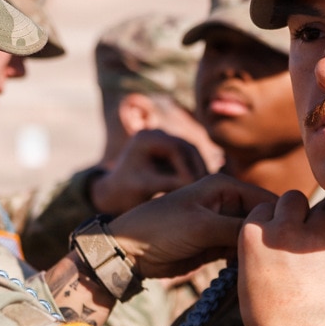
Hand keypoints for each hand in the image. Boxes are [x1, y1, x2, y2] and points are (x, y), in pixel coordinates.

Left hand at [90, 130, 209, 215]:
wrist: (114, 193)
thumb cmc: (125, 192)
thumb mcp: (145, 187)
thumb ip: (168, 183)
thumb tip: (194, 184)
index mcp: (145, 137)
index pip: (176, 149)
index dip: (190, 168)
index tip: (198, 187)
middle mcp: (156, 133)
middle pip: (187, 147)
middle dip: (199, 168)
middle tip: (210, 187)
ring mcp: (164, 139)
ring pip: (191, 152)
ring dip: (200, 169)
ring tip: (210, 188)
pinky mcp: (170, 149)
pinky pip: (189, 158)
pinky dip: (196, 171)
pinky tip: (204, 187)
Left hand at [107, 174, 274, 278]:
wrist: (130, 252)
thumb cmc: (161, 229)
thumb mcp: (203, 226)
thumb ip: (240, 229)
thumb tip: (275, 234)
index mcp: (225, 185)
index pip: (268, 200)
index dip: (282, 220)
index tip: (293, 243)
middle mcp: (227, 202)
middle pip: (263, 220)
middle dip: (270, 239)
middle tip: (279, 262)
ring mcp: (222, 225)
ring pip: (253, 239)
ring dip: (258, 253)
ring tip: (265, 269)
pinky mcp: (216, 245)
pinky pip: (240, 253)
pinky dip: (245, 261)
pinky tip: (248, 273)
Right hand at [238, 192, 324, 325]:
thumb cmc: (263, 313)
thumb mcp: (247, 271)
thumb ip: (262, 243)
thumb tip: (278, 228)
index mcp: (253, 233)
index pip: (267, 205)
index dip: (275, 219)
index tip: (279, 235)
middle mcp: (281, 230)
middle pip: (295, 198)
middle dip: (299, 213)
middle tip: (302, 234)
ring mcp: (312, 240)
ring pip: (323, 216)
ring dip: (321, 231)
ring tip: (316, 257)